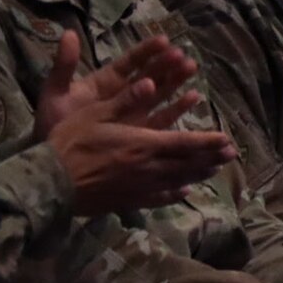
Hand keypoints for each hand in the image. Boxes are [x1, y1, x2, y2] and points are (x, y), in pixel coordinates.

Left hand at [34, 31, 201, 137]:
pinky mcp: (139, 135)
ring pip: (159, 94)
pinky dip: (176, 109)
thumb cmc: (53, 125)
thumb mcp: (55, 93)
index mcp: (104, 83)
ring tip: (191, 69)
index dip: (146, 51)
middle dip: (166, 64)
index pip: (129, 63)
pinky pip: (161, 120)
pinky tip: (192, 98)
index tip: (164, 40)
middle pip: (149, 75)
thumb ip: (64, 65)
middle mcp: (122, 96)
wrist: (53, 161)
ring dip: (175, 81)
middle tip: (183, 55)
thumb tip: (68, 33)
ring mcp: (133, 115)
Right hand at [51, 75, 235, 216]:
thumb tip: (151, 81)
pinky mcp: (128, 201)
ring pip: (177, 181)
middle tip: (230, 155)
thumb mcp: (96, 113)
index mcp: (143, 144)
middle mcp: (148, 168)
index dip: (208, 141)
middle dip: (210, 158)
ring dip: (198, 175)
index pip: (184, 142)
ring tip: (214, 170)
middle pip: (186, 163)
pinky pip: (158, 198)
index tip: (227, 139)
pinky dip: (174, 194)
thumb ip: (126, 100)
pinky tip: (183, 192)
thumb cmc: (70, 143)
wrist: (52, 183)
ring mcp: (139, 188)